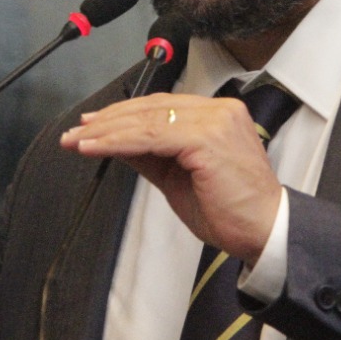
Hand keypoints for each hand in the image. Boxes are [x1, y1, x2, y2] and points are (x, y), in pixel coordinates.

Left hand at [60, 92, 282, 264]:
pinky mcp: (207, 138)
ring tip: (78, 141)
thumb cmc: (232, 210)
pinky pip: (151, 136)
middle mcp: (219, 111)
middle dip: (108, 121)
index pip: (160, 107)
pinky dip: (118, 141)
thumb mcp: (179, 177)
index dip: (122, 115)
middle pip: (151, 108)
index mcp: (217, 115)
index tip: (92, 126)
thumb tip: (117, 143)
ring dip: (106, 131)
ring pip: (147, 120)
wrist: (264, 232)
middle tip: (76, 133)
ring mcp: (215, 121)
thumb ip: (151, 156)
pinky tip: (96, 147)